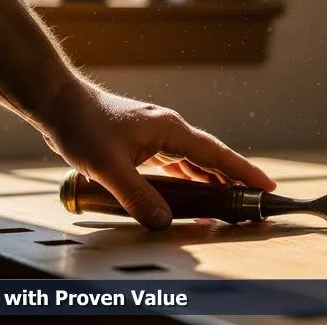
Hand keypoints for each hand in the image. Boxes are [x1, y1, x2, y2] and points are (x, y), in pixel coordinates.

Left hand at [38, 81, 276, 230]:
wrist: (59, 103)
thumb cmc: (82, 127)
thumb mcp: (108, 167)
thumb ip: (137, 196)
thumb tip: (163, 222)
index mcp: (171, 130)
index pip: (217, 154)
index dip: (244, 172)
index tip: (267, 186)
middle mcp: (172, 130)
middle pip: (213, 159)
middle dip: (235, 182)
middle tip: (253, 206)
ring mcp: (161, 135)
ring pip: (196, 162)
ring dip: (214, 182)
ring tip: (231, 205)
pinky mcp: (148, 142)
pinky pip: (179, 163)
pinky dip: (191, 179)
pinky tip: (195, 194)